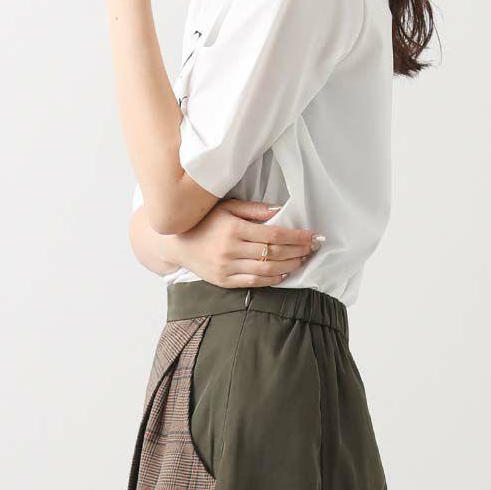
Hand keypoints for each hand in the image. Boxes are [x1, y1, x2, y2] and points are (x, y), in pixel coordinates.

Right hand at [169, 199, 321, 286]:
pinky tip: (284, 272)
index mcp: (233, 229)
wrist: (177, 243)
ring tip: (302, 259)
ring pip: (267, 270)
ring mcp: (227, 268)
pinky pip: (254, 282)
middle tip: (313, 248)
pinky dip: (272, 278)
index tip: (313, 236)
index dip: (297, 237)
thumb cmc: (205, 221)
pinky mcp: (224, 281)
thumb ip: (253, 209)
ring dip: (289, 265)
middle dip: (298, 251)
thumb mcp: (227, 207)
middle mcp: (231, 250)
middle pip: (274, 253)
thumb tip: (279, 210)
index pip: (274, 235)